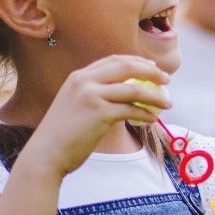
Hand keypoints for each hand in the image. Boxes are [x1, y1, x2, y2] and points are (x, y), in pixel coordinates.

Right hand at [29, 56, 171, 176]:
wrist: (46, 154)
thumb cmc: (63, 135)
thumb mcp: (76, 105)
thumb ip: (95, 95)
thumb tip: (126, 95)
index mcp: (79, 77)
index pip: (113, 60)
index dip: (136, 62)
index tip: (152, 67)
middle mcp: (84, 81)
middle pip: (126, 67)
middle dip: (151, 71)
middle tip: (166, 81)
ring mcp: (91, 95)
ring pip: (134, 89)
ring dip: (155, 96)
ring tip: (168, 103)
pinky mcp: (99, 112)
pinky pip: (131, 110)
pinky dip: (146, 114)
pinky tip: (153, 119)